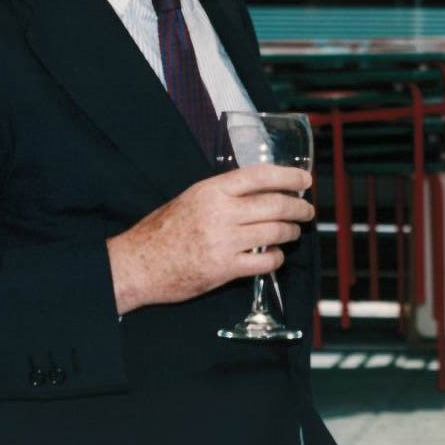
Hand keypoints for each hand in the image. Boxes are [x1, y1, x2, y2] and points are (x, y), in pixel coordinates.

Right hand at [107, 164, 312, 313]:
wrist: (137, 264)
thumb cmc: (161, 232)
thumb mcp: (190, 198)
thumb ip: (222, 194)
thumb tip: (258, 190)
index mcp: (211, 190)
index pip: (260, 176)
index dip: (288, 176)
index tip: (304, 180)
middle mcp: (220, 213)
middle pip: (275, 205)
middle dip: (298, 207)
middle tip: (306, 210)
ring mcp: (223, 241)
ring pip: (275, 232)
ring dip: (291, 232)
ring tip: (294, 232)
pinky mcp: (224, 269)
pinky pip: (264, 261)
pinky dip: (276, 257)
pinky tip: (276, 255)